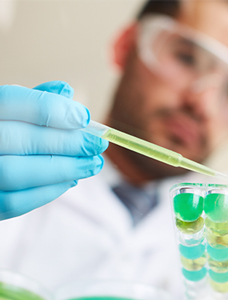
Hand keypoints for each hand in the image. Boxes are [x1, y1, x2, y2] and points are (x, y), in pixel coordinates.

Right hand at [0, 81, 107, 219]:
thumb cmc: (4, 134)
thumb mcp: (12, 113)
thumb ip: (35, 102)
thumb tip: (66, 91)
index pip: (11, 100)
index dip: (52, 109)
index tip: (85, 118)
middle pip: (19, 139)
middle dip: (66, 143)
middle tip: (97, 145)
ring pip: (17, 172)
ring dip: (63, 169)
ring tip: (92, 164)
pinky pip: (15, 201)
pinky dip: (49, 190)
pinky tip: (70, 180)